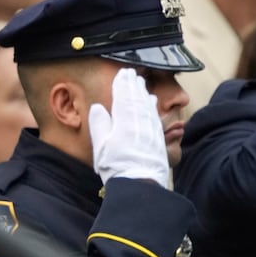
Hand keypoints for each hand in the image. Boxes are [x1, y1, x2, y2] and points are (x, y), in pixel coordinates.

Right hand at [88, 68, 170, 187]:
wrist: (139, 183)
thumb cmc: (116, 165)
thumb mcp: (100, 145)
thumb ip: (99, 123)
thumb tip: (97, 107)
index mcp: (124, 120)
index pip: (124, 96)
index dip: (123, 83)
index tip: (122, 73)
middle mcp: (139, 121)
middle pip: (137, 97)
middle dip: (134, 84)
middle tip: (132, 74)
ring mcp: (150, 128)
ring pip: (147, 105)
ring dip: (143, 92)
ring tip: (141, 84)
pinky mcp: (158, 137)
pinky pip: (154, 115)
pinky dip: (152, 105)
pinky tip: (152, 102)